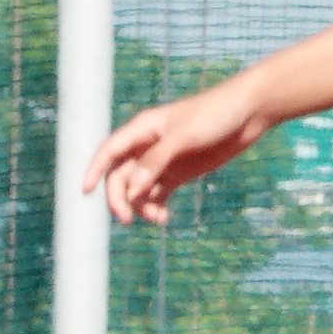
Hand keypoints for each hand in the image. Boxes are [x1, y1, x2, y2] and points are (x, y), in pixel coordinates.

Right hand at [87, 79, 266, 224]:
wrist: (247, 113)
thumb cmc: (214, 115)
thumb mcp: (183, 137)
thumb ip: (157, 161)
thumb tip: (133, 189)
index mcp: (143, 129)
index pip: (110, 151)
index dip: (95, 170)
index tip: (85, 192)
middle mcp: (148, 146)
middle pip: (122, 176)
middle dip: (120, 198)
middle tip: (127, 220)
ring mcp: (164, 160)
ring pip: (139, 188)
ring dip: (141, 206)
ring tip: (158, 219)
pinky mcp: (180, 172)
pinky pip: (158, 193)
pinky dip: (156, 207)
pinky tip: (164, 218)